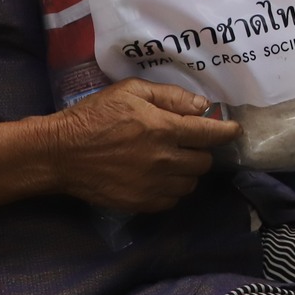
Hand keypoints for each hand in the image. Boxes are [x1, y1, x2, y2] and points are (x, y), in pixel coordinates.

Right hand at [45, 79, 238, 213]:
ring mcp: (152, 185)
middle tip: (188, 143)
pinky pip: (171, 200)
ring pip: (190, 183)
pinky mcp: (140, 203)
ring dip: (187, 171)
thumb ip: (170, 96)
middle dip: (201, 151)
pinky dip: (171, 189)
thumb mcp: (131, 92)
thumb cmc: (94, 116)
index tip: (234, 131)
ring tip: (172, 160)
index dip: (227, 132)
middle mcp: (163, 160)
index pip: (210, 134)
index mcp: (163, 129)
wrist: (60, 153)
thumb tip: (202, 106)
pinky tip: (159, 177)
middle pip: (203, 161)